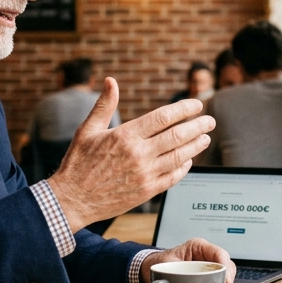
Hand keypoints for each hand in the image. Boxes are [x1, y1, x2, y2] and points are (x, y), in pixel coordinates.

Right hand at [48, 78, 214, 230]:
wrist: (72, 201)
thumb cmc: (78, 164)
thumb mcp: (87, 130)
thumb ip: (104, 105)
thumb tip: (111, 81)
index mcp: (125, 136)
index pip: (163, 117)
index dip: (184, 109)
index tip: (196, 105)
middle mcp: (138, 154)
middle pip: (177, 136)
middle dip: (198, 126)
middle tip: (210, 121)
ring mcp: (145, 175)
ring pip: (179, 156)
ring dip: (196, 146)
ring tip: (205, 138)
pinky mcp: (147, 192)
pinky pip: (173, 177)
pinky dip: (184, 167)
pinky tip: (189, 160)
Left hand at [140, 238, 236, 282]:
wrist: (154, 268)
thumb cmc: (159, 264)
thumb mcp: (165, 266)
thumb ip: (172, 274)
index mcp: (197, 246)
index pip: (219, 254)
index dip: (225, 268)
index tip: (225, 282)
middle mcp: (206, 254)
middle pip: (227, 263)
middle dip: (228, 279)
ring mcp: (209, 264)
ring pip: (227, 272)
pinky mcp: (209, 273)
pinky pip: (221, 279)